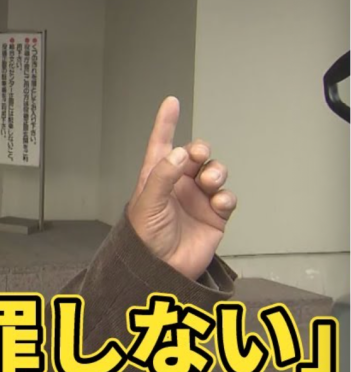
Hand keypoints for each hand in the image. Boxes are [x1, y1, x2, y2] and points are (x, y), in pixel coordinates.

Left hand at [126, 96, 236, 280]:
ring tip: (209, 182)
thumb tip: (180, 152)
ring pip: (215, 172)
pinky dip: (226, 195)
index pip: (161, 144)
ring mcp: (197, 199)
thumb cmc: (144, 238)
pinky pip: (227, 197)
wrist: (160, 269)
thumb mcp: (147, 203)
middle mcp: (178, 184)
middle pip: (195, 155)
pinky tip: (218, 202)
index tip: (171, 102)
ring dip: (216, 171)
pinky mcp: (215, 215)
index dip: (166, 123)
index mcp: (156, 177)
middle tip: (197, 156)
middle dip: (199, 149)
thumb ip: (163, 176)